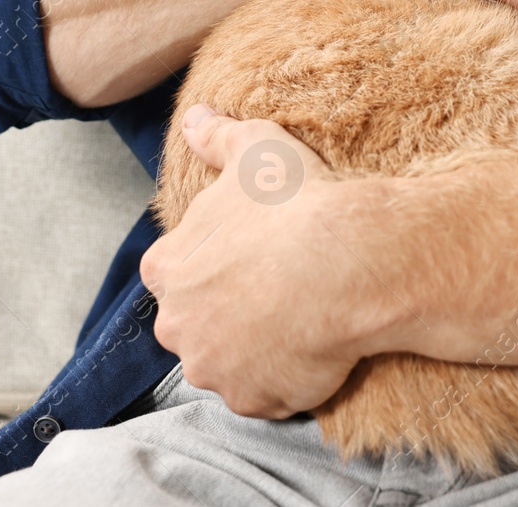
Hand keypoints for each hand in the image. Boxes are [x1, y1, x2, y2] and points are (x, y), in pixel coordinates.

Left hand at [137, 106, 397, 416]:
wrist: (350, 263)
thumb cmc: (297, 203)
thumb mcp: (254, 149)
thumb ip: (216, 135)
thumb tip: (195, 116)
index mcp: (167, 269)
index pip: (174, 272)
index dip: (213, 263)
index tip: (250, 255)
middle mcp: (177, 327)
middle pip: (197, 323)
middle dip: (228, 311)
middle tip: (277, 288)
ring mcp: (213, 369)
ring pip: (229, 362)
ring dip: (255, 348)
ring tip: (300, 319)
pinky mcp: (254, 400)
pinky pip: (266, 395)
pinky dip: (286, 380)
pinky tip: (315, 349)